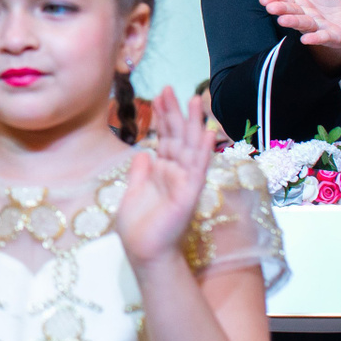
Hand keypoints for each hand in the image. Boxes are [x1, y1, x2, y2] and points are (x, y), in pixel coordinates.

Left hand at [116, 88, 213, 265]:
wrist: (144, 253)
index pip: (164, 138)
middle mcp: (176, 173)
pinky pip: (198, 168)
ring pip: (191, 147)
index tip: (160, 94)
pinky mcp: (190, 193)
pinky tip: (208, 132)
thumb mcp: (132, 193)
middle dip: (174, 112)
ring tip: (195, 100)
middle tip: (170, 88)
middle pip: (177, 136)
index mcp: (162, 172)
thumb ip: (139, 173)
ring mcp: (185, 182)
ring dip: (194, 124)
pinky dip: (203, 150)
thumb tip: (142, 152)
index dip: (163, 116)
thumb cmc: (138, 228)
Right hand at [260, 0, 340, 67]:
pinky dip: (314, 38)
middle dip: (282, 10)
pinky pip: (322, 37)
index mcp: (297, 4)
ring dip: (293, 22)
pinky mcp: (330, 36)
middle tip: (271, 8)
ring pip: (304, 23)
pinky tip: (306, 39)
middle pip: (292, 12)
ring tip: (282, 21)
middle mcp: (304, 16)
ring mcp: (316, 27)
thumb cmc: (321, 3)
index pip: (284, 0)